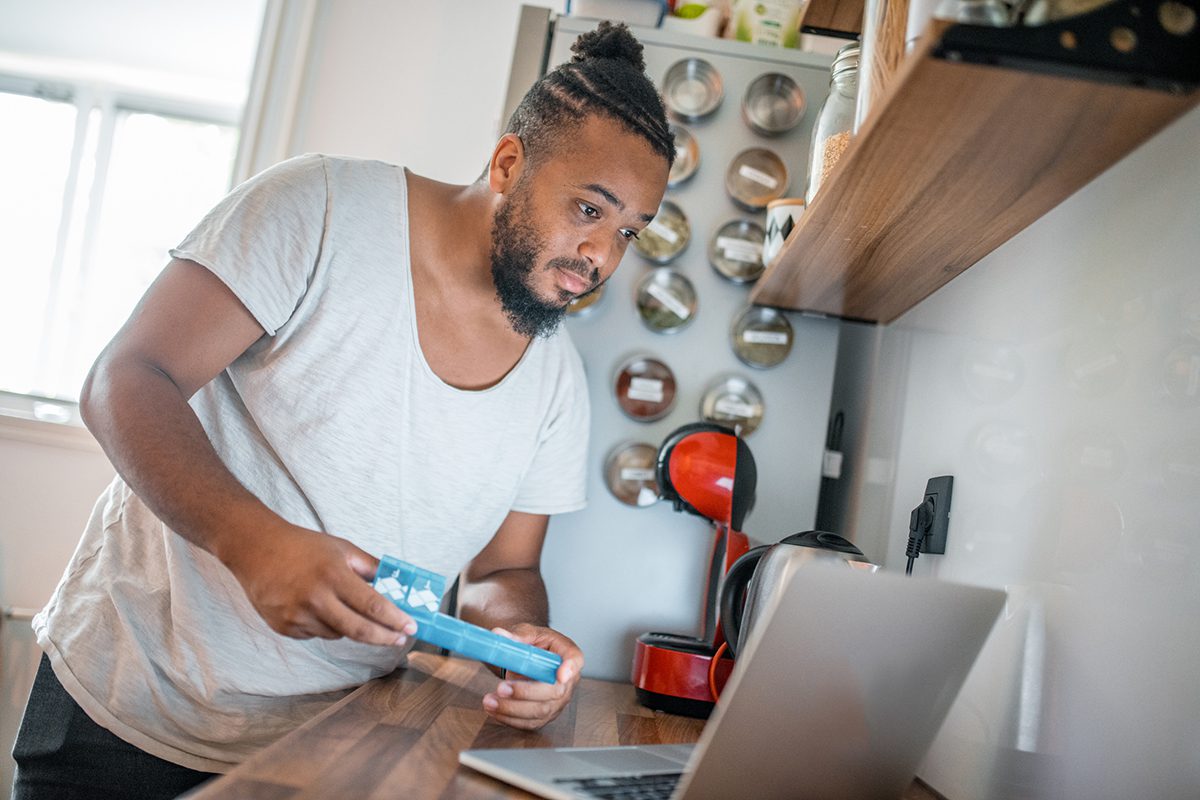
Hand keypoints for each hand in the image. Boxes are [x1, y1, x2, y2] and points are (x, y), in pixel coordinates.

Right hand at [221, 522, 416, 645]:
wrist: (255, 550)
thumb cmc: (301, 546)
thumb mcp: (341, 548)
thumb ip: (370, 567)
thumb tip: (397, 583)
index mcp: (333, 575)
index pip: (372, 605)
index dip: (394, 620)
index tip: (410, 627)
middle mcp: (315, 599)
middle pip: (358, 630)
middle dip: (384, 637)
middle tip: (399, 638)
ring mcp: (297, 616)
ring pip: (338, 634)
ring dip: (349, 627)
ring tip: (340, 604)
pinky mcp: (284, 628)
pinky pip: (316, 635)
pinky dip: (325, 626)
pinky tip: (316, 607)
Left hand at [482, 624, 583, 729]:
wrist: (533, 660)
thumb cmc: (536, 645)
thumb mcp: (528, 633)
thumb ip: (516, 634)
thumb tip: (498, 635)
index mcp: (567, 653)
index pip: (575, 660)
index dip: (570, 668)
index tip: (560, 675)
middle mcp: (568, 681)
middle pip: (554, 692)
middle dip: (526, 692)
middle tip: (501, 687)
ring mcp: (558, 701)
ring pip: (540, 711)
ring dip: (512, 709)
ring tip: (489, 701)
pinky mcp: (544, 715)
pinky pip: (529, 722)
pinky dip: (509, 719)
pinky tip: (493, 710)